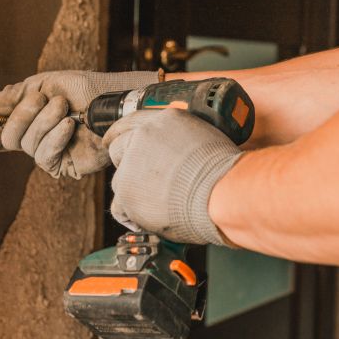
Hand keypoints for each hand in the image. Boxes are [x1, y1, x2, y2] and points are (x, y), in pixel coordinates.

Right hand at [0, 70, 159, 177]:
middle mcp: (40, 138)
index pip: (3, 133)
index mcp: (33, 119)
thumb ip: (13, 95)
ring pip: (27, 144)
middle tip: (43, 99)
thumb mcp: (46, 84)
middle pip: (11, 136)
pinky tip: (69, 126)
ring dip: (45, 121)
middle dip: (23, 115)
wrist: (116, 101)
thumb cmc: (87, 89)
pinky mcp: (67, 166)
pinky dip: (55, 137)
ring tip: (65, 108)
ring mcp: (53, 153)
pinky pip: (45, 156)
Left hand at [103, 109, 241, 244]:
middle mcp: (142, 137)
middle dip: (125, 162)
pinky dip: (131, 214)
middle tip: (137, 177)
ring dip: (133, 190)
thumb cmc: (224, 172)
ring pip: (119, 179)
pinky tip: (147, 218)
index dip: (120, 133)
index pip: (131, 121)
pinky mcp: (127, 193)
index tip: (114, 139)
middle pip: (117, 148)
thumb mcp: (205, 139)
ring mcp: (131, 165)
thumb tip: (176, 152)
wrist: (222, 193)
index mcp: (162, 121)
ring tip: (158, 202)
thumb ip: (181, 140)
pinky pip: (119, 207)